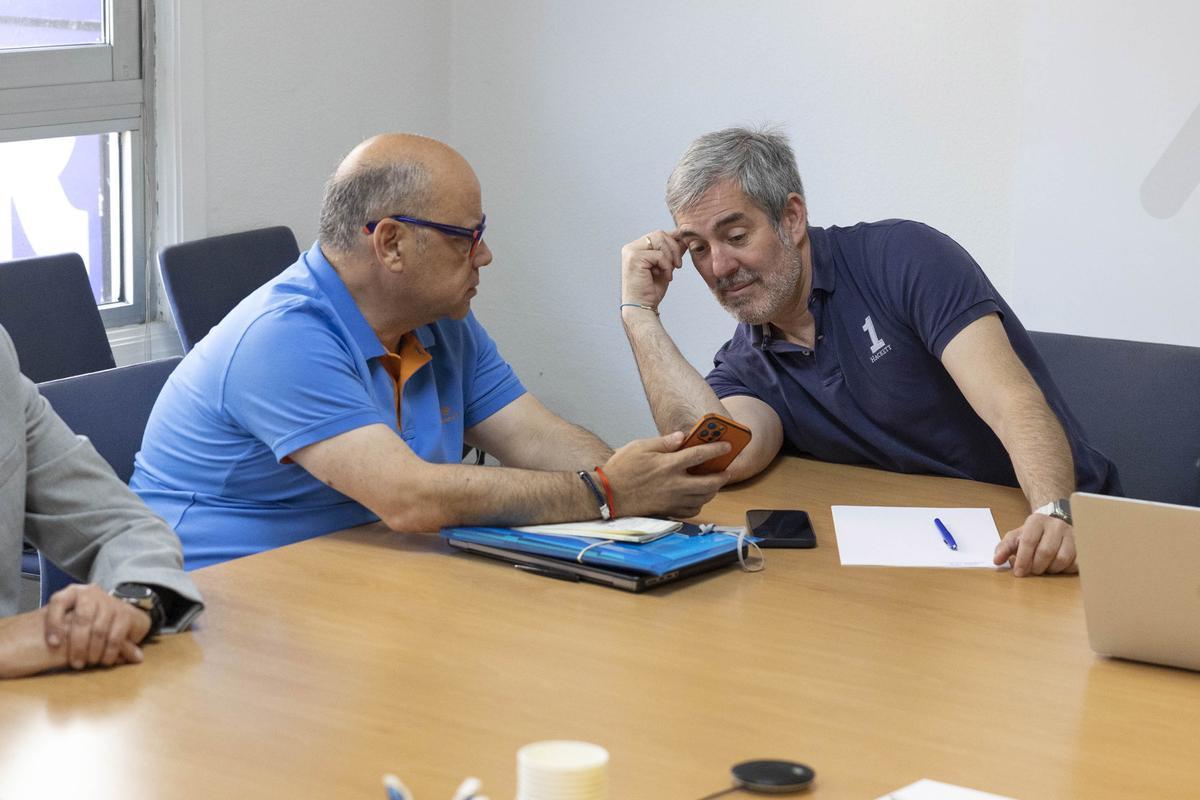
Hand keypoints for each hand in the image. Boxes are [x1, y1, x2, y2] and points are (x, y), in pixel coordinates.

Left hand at [44, 584, 149, 668]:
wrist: (124, 616)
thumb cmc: (90, 621)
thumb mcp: (70, 619)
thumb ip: (59, 626)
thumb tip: (44, 645)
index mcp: (73, 593)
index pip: (59, 602)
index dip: (54, 623)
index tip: (53, 644)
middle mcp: (92, 594)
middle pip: (82, 619)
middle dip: (77, 645)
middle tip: (75, 663)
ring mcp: (111, 602)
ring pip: (99, 630)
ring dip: (93, 651)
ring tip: (90, 662)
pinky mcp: (126, 614)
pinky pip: (115, 636)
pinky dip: (109, 651)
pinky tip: (105, 660)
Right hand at [600, 431, 729, 518]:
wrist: (608, 494)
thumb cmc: (621, 469)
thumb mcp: (640, 446)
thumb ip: (663, 442)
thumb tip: (681, 437)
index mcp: (669, 465)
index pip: (700, 455)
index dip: (716, 449)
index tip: (727, 446)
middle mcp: (675, 484)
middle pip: (708, 482)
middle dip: (722, 477)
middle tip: (726, 471)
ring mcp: (672, 499)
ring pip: (703, 498)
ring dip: (713, 491)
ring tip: (715, 484)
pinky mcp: (667, 510)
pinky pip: (691, 511)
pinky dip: (699, 505)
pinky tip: (698, 499)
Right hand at [620, 230, 684, 309]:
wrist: (641, 307)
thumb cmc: (651, 290)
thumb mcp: (665, 266)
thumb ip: (671, 252)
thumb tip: (684, 238)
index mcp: (636, 248)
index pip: (658, 235)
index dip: (673, 241)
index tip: (683, 252)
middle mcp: (631, 247)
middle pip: (660, 234)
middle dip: (674, 248)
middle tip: (679, 265)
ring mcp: (631, 251)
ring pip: (660, 240)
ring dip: (670, 257)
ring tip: (670, 272)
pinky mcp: (634, 258)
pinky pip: (659, 254)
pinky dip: (667, 266)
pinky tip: (666, 277)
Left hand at [993, 513, 1076, 576]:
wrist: (1054, 526)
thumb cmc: (1032, 535)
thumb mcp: (1015, 538)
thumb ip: (1004, 548)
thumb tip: (997, 560)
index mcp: (1036, 521)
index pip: (1029, 541)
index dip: (1022, 559)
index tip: (1018, 573)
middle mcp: (1056, 525)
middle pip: (1046, 552)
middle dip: (1036, 566)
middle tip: (1032, 571)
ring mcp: (1072, 534)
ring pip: (1062, 559)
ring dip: (1051, 569)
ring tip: (1045, 568)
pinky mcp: (1083, 546)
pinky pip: (1075, 564)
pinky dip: (1064, 570)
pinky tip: (1057, 567)